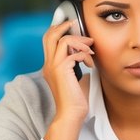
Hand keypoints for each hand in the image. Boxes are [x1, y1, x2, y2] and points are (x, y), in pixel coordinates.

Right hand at [41, 20, 92, 139]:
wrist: (71, 114)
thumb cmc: (75, 98)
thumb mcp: (74, 76)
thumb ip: (74, 63)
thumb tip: (85, 52)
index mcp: (50, 65)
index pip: (48, 39)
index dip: (59, 29)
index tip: (73, 27)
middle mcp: (48, 64)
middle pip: (50, 35)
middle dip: (65, 26)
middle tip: (78, 25)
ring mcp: (53, 67)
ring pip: (63, 41)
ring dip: (80, 42)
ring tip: (90, 50)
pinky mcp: (61, 70)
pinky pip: (74, 53)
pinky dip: (85, 56)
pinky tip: (91, 65)